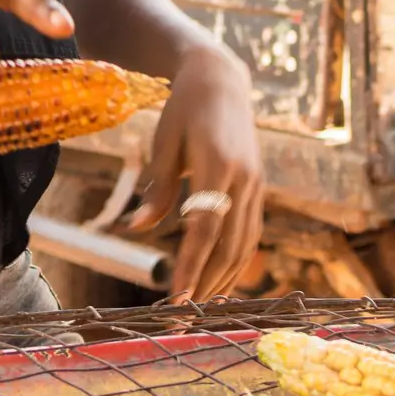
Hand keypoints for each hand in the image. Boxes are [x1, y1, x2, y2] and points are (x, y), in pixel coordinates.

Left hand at [128, 42, 262, 301]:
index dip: (191, 266)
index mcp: (217, 165)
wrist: (221, 80)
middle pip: (228, 244)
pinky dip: (237, 260)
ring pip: (245, 244)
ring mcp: (256, 185)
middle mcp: (244, 179)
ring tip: (202, 307)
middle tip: (185, 316)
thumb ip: (157, 189)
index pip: (205, 228)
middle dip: (207, 283)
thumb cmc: (183, 108)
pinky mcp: (258, 188)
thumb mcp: (164, 142)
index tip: (177, 297)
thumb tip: (136, 229)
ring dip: (224, 278)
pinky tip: (221, 279)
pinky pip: (250, 233)